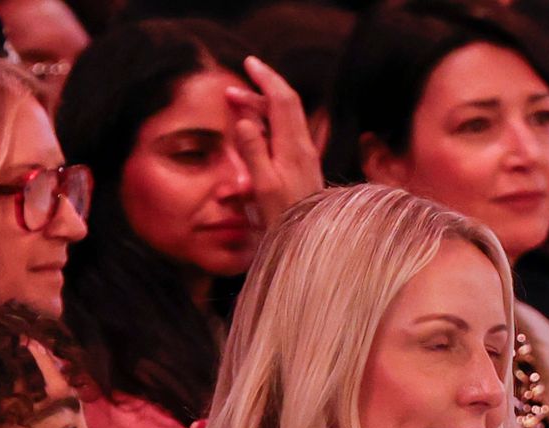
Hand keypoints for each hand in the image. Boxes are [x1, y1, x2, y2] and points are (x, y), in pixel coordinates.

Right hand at [228, 56, 321, 228]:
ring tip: (236, 103)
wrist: (312, 241)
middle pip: (286, 105)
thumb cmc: (284, 218)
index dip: (267, 78)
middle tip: (238, 81)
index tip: (250, 63)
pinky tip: (255, 127)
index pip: (282, 100)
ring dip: (263, 105)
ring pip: (286, 118)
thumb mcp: (263, 187)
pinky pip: (286, 133)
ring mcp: (305, 156)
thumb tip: (244, 120)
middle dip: (262, 88)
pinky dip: (269, 122)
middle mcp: (303, 147)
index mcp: (293, 148)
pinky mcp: (303, 166)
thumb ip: (254, 152)